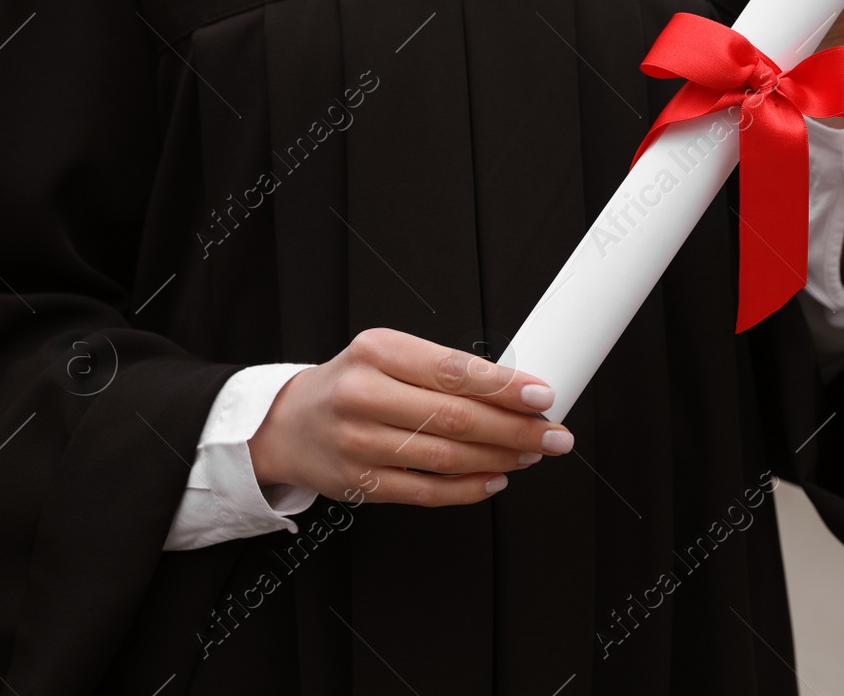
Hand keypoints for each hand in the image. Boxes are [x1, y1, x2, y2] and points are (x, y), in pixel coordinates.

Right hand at [248, 328, 572, 506]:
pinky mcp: (359, 483)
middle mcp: (363, 396)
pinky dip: (469, 489)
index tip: (543, 396)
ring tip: (530, 454)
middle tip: (553, 435)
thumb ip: (443, 369)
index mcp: (376, 351)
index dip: (504, 387)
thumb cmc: (352, 382)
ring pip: (445, 458)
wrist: (289, 423)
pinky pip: (426, 492)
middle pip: (455, 418)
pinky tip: (496, 479)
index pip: (452, 370)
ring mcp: (358, 443)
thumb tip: (516, 390)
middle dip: (515, 430)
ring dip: (499, 459)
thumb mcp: (390, 354)